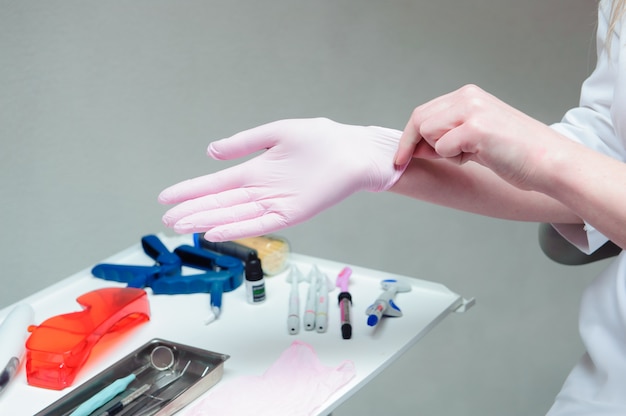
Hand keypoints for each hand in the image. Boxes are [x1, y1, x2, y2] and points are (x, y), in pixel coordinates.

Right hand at [159, 118, 407, 240]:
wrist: (354, 151)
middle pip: (220, 202)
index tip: (165, 197)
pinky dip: (237, 228)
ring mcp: (275, 203)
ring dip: (208, 221)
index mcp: (256, 170)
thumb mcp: (276, 134)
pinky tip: (215, 232)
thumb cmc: (321, 139)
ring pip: (234, 215)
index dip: (190, 191)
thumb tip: (211, 152)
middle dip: (192, 210)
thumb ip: (244, 143)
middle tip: (166, 219)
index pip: (215, 183)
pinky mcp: (292, 212)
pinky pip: (260, 223)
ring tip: (182, 226)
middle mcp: (261, 189)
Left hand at [394, 84, 570, 189]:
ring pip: (427, 131)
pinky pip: (442, 146)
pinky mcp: (476, 128)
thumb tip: (415, 146)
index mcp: (469, 96)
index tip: (401, 157)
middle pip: (419, 119)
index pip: (423, 112)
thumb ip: (448, 135)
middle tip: (434, 160)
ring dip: (440, 151)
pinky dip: (452, 158)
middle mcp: (469, 97)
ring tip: (470, 155)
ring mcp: (472, 110)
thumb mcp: (475, 137)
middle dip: (416, 144)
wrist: (549, 162)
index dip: (409, 137)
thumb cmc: (516, 154)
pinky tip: (478, 156)